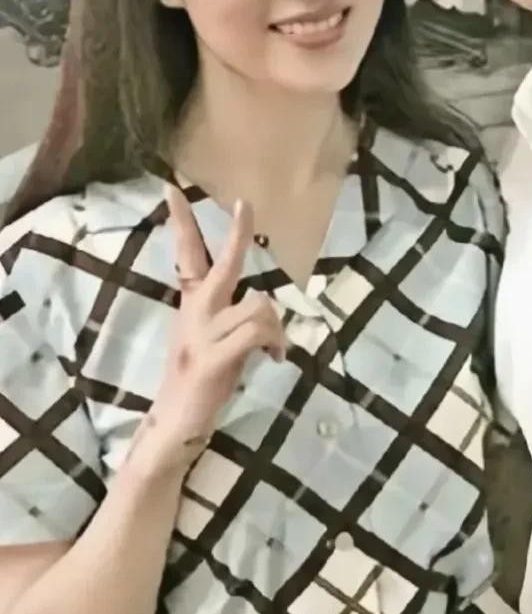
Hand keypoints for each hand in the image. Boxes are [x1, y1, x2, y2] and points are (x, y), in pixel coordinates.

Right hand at [129, 188, 285, 472]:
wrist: (176, 424)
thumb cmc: (199, 382)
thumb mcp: (209, 339)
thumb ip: (227, 313)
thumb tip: (260, 299)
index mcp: (192, 305)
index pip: (186, 255)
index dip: (182, 222)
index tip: (173, 189)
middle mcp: (196, 314)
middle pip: (222, 263)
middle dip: (236, 233)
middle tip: (244, 203)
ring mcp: (203, 334)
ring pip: (258, 304)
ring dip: (276, 326)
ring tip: (275, 350)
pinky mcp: (214, 357)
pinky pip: (257, 330)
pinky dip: (275, 342)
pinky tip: (274, 359)